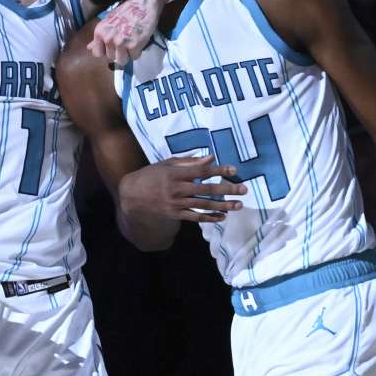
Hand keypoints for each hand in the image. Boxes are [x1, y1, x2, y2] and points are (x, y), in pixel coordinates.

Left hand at [89, 0, 168, 64]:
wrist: (143, 3)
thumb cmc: (127, 11)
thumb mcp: (108, 22)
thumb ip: (99, 37)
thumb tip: (89, 48)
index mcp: (100, 32)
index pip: (97, 53)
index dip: (106, 51)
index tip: (113, 45)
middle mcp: (108, 38)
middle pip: (111, 58)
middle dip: (119, 52)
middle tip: (126, 39)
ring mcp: (120, 42)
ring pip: (122, 61)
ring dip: (128, 54)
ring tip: (132, 41)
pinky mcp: (133, 45)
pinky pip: (134, 57)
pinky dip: (138, 51)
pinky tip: (139, 40)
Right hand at [119, 155, 246, 223]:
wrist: (132, 197)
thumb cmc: (151, 175)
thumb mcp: (166, 164)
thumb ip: (189, 161)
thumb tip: (210, 158)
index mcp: (175, 173)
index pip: (201, 171)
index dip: (219, 170)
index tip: (234, 170)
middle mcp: (177, 188)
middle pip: (206, 189)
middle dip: (227, 190)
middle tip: (244, 190)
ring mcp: (176, 203)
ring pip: (203, 205)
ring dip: (222, 206)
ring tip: (238, 205)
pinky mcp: (175, 214)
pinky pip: (195, 217)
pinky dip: (209, 218)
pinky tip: (221, 217)